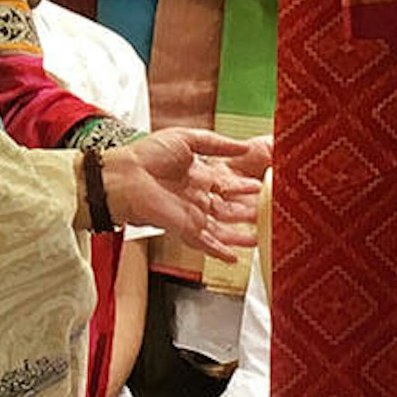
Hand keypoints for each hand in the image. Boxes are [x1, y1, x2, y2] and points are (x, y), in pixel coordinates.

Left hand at [98, 127, 269, 259]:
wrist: (125, 176)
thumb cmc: (148, 154)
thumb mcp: (187, 139)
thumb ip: (217, 143)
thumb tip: (244, 145)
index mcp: (198, 175)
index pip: (228, 184)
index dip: (245, 186)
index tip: (265, 186)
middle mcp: (197, 197)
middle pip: (229, 208)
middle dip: (249, 212)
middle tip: (270, 214)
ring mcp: (192, 214)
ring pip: (223, 228)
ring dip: (241, 235)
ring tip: (261, 237)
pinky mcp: (185, 228)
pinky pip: (207, 244)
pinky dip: (221, 251)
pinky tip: (236, 258)